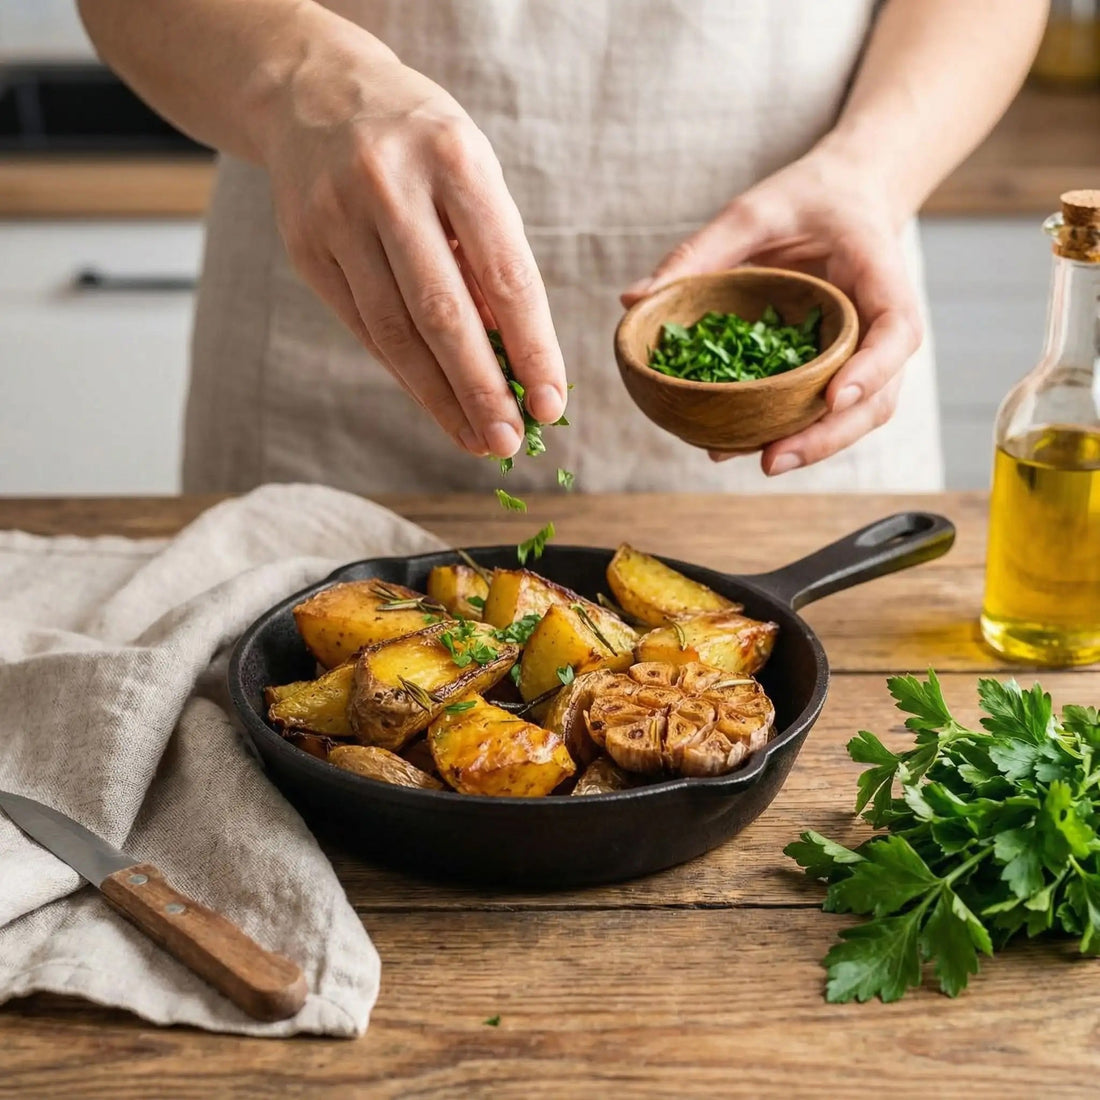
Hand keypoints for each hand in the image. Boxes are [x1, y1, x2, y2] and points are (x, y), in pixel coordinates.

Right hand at [259, 35, 564, 457]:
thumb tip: (515, 357)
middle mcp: (390, 186)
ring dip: (441, 399)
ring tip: (477, 439)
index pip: (505, 275)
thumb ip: (492, 257)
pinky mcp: (304, 248)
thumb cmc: (420, 144)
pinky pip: (364, 328)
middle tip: (510, 441)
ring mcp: (337, 218)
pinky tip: (436, 405)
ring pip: (395, 333)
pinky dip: (405, 374)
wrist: (315, 93)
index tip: (551, 404)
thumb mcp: (472, 174)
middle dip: (482, 389)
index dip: (532, 348)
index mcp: (454, 159)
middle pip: (443, 314)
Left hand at [621, 151, 921, 475]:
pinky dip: (792, 432)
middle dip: (829, 435)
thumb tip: (633, 300)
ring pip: (857, 416)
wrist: (843, 200)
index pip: (896, 330)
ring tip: (759, 462)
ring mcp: (866, 355)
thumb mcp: (753, 211)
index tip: (833, 397)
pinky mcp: (839, 370)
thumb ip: (700, 252)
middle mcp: (882, 325)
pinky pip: (824, 411)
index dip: (872, 369)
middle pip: (878, 396)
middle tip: (773, 459)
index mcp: (879, 275)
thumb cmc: (806, 200)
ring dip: (812, 446)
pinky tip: (741, 446)